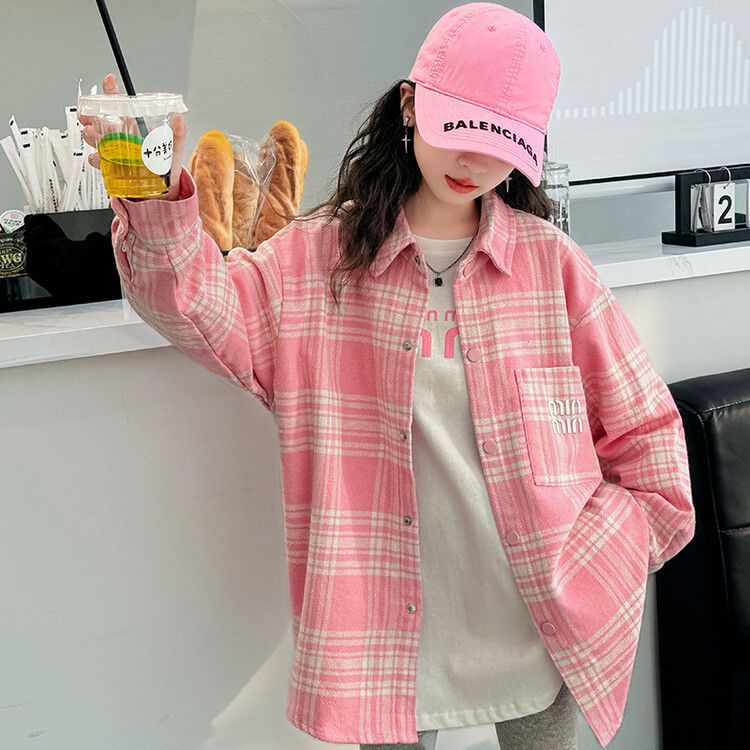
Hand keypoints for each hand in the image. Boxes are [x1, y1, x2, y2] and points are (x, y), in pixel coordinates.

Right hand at [78, 72, 186, 200]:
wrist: (163, 193)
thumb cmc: (168, 168)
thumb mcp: (176, 149)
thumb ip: (178, 134)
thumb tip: (180, 119)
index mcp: (136, 128)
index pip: (122, 107)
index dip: (113, 93)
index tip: (109, 81)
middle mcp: (122, 137)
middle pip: (102, 121)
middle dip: (92, 115)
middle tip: (89, 115)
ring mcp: (116, 152)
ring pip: (97, 139)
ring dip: (91, 135)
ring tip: (92, 135)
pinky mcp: (112, 168)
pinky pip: (100, 162)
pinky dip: (97, 160)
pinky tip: (98, 159)